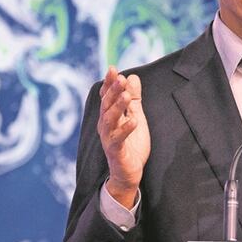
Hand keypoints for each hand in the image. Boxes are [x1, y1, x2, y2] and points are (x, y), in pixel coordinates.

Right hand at [97, 66, 149, 208]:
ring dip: (117, 107)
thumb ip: (133, 99)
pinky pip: (118, 139)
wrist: (129, 173)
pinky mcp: (115, 151)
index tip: (112, 69)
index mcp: (109, 117)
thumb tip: (131, 76)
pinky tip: (134, 121)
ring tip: (126, 96)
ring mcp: (109, 138)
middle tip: (119, 78)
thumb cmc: (131, 145)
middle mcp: (105, 126)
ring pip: (110, 120)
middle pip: (107, 105)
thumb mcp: (135, 117)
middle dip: (113, 91)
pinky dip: (126, 129)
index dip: (109, 83)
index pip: (107, 97)